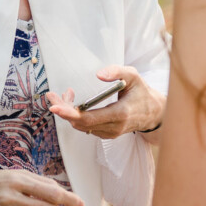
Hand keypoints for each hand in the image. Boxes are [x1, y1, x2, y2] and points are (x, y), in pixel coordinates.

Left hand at [47, 66, 165, 139]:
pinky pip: (86, 127)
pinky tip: (74, 102)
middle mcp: (113, 127)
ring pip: (81, 125)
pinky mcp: (106, 134)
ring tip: (66, 94)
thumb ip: (117, 71)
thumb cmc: (142, 92)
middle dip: (63, 109)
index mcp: (119, 114)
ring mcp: (109, 133)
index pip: (89, 118)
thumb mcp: (133, 76)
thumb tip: (98, 74)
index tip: (54, 107)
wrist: (153, 113)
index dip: (69, 114)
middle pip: (80, 123)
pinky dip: (76, 115)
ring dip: (69, 111)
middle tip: (51, 96)